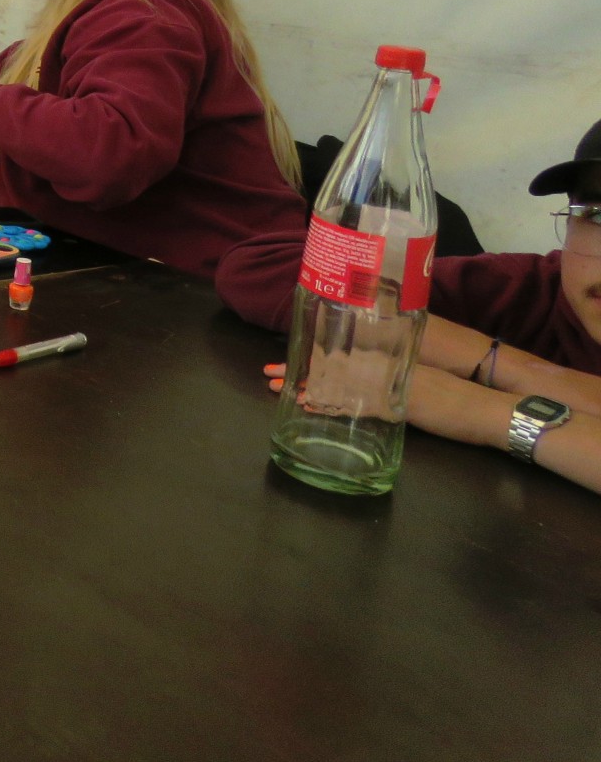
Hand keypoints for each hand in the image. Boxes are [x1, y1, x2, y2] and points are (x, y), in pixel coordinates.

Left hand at [267, 361, 506, 448]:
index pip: (348, 354)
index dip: (318, 357)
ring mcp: (391, 383)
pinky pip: (354, 403)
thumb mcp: (424, 381)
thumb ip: (399, 376)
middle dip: (303, 368)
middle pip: (336, 364)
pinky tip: (308, 405)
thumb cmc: (462, 398)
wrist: (490, 407)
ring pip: (339, 381)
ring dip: (308, 384)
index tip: (291, 359)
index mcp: (394, 359)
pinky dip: (329, 404)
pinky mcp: (397, 404)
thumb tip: (376, 381)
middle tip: (269, 371)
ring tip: (277, 385)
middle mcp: (389, 366)